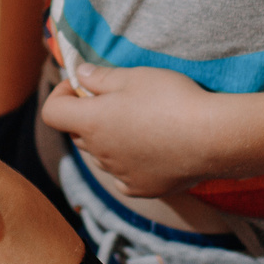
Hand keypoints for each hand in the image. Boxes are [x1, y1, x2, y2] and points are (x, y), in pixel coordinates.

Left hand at [37, 62, 223, 195]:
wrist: (212, 137)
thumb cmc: (171, 99)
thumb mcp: (134, 76)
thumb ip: (100, 77)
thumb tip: (78, 75)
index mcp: (91, 122)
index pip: (51, 113)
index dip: (61, 95)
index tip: (81, 86)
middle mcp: (99, 153)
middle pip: (78, 133)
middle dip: (88, 115)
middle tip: (117, 100)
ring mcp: (120, 174)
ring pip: (101, 154)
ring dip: (109, 140)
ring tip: (142, 123)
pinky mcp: (141, 188)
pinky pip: (123, 176)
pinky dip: (129, 163)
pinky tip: (151, 150)